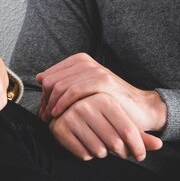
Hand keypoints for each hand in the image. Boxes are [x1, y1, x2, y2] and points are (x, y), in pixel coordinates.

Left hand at [38, 53, 165, 160]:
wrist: (140, 108)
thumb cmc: (109, 103)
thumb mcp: (84, 89)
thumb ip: (64, 82)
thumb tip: (39, 78)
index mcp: (79, 61)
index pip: (48, 75)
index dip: (43, 95)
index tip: (44, 111)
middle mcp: (85, 62)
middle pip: (51, 81)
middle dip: (45, 101)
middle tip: (45, 118)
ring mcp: (94, 70)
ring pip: (59, 85)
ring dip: (51, 104)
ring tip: (51, 119)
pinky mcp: (102, 81)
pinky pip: (73, 91)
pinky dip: (62, 103)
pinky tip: (59, 114)